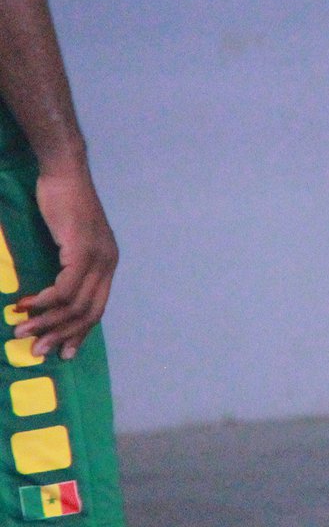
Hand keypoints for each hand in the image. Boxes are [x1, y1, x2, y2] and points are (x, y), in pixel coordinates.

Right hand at [21, 164, 116, 359]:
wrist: (64, 175)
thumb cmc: (62, 206)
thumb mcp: (68, 243)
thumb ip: (67, 268)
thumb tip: (53, 299)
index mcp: (108, 264)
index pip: (98, 309)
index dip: (79, 332)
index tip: (62, 351)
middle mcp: (108, 263)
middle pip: (88, 312)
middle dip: (62, 334)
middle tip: (37, 349)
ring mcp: (97, 256)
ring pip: (74, 304)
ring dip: (46, 321)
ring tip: (22, 329)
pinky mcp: (82, 250)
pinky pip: (64, 288)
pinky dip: (44, 301)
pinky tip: (25, 304)